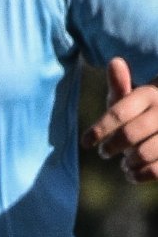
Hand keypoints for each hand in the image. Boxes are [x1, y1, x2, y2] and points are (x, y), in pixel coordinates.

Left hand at [84, 57, 157, 181]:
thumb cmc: (143, 113)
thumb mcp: (131, 99)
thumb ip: (120, 87)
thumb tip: (114, 61)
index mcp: (150, 94)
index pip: (119, 113)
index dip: (99, 130)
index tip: (86, 142)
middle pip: (128, 135)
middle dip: (111, 147)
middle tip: (105, 152)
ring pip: (142, 154)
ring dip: (127, 162)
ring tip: (125, 161)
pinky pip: (155, 171)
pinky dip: (139, 175)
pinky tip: (133, 172)